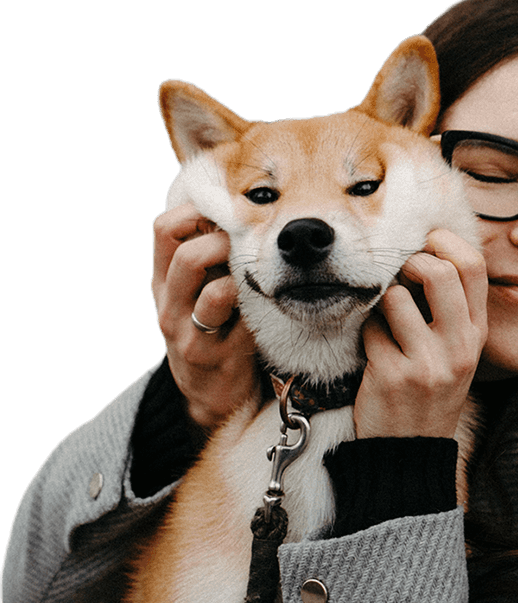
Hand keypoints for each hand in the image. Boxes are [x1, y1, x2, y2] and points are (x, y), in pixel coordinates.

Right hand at [151, 204, 259, 430]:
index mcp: (162, 282)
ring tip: (258, 278)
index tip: (223, 214)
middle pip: (188, 257)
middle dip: (224, 242)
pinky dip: (261, 311)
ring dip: (244, 279)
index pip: (163, 229)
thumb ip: (201, 257)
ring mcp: (192, 336)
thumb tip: (231, 209)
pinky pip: (246, 326)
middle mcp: (169, 307)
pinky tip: (271, 306)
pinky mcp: (221, 359)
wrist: (206, 393)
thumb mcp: (190, 293)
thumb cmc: (207, 330)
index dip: (195, 212)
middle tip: (247, 246)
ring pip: (217, 293)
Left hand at [355, 229, 487, 438]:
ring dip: (380, 304)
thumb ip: (451, 310)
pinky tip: (374, 353)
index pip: (473, 266)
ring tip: (384, 323)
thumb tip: (424, 252)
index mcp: (477, 334)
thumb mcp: (457, 354)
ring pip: (394, 297)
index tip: (423, 245)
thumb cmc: (430, 394)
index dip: (444, 243)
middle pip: (438, 271)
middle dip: (409, 263)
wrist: (412, 452)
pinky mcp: (393, 376)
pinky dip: (366, 334)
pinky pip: (370, 329)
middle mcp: (459, 346)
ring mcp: (427, 362)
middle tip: (398, 277)